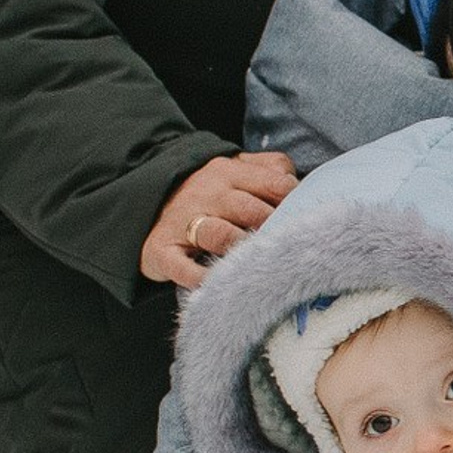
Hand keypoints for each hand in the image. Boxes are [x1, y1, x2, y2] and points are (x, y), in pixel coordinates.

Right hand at [140, 151, 299, 285]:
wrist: (145, 200)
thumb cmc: (208, 192)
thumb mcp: (236, 169)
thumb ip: (270, 170)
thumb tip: (302, 185)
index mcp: (230, 172)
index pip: (274, 184)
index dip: (295, 203)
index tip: (307, 220)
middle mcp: (207, 194)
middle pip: (249, 209)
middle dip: (272, 227)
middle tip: (288, 245)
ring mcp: (183, 223)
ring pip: (218, 233)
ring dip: (241, 247)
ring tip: (257, 261)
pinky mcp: (162, 250)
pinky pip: (181, 266)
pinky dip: (198, 277)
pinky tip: (217, 282)